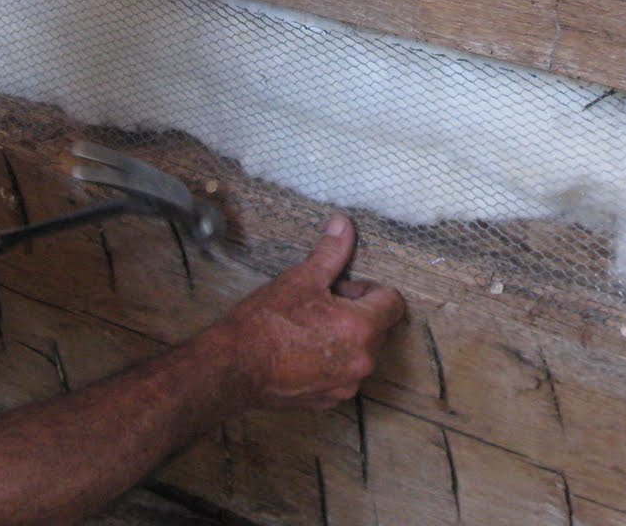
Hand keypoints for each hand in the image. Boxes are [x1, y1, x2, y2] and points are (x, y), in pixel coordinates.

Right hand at [212, 214, 405, 412]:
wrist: (232, 368)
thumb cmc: (266, 323)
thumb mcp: (301, 279)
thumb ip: (331, 252)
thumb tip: (343, 224)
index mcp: (361, 329)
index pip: (393, 302)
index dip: (369, 289)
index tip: (343, 287)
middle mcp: (361, 362)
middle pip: (378, 328)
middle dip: (357, 312)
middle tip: (322, 304)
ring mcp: (345, 386)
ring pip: (361, 352)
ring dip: (346, 337)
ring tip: (310, 327)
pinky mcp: (328, 401)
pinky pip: (343, 374)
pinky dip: (332, 361)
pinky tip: (302, 350)